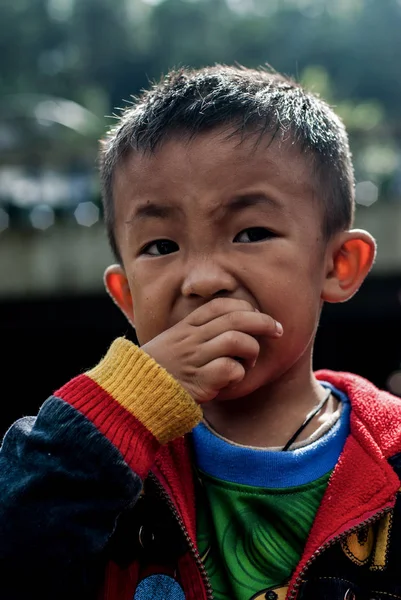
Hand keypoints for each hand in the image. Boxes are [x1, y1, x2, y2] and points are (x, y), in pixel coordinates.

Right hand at [141, 298, 282, 403]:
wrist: (136, 394)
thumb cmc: (159, 370)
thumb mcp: (172, 342)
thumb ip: (195, 332)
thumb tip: (230, 324)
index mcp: (186, 326)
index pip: (221, 305)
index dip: (245, 307)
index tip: (257, 314)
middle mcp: (191, 338)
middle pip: (236, 318)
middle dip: (262, 322)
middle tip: (277, 330)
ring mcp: (195, 358)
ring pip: (237, 340)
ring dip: (251, 351)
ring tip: (248, 363)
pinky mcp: (199, 381)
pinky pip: (231, 370)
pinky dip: (239, 374)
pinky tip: (232, 381)